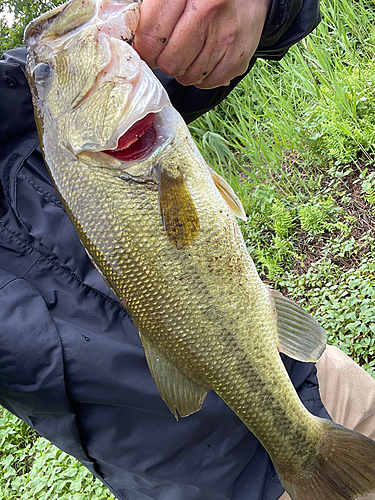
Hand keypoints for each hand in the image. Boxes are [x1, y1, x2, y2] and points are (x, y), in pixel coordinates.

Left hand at [133, 0, 271, 88]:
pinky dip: (201, 76)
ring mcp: (226, 36)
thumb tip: (131, 44)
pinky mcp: (238, 57)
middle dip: (164, 60)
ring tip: (189, 50)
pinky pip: (207, 83)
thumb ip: (151, 13)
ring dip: (183, 69)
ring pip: (187, 76)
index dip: (143, 49)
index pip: (150, 36)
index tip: (144, 49)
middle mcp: (209, 10)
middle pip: (169, 62)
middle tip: (169, 48)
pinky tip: (203, 58)